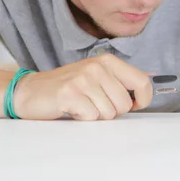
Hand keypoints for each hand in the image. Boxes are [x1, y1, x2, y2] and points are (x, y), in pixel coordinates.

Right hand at [12, 54, 152, 120]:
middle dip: (112, 111)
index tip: (136, 105)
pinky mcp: (70, 94)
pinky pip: (91, 117)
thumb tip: (148, 88)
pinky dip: (82, 118)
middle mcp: (97, 67)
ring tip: (81, 105)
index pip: (142, 81)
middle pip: (124, 104)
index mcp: (108, 61)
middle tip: (93, 103)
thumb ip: (120, 81)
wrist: (31, 91)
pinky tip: (71, 109)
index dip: (143, 99)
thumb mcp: (97, 76)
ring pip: (108, 113)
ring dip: (95, 115)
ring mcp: (84, 79)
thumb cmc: (68, 87)